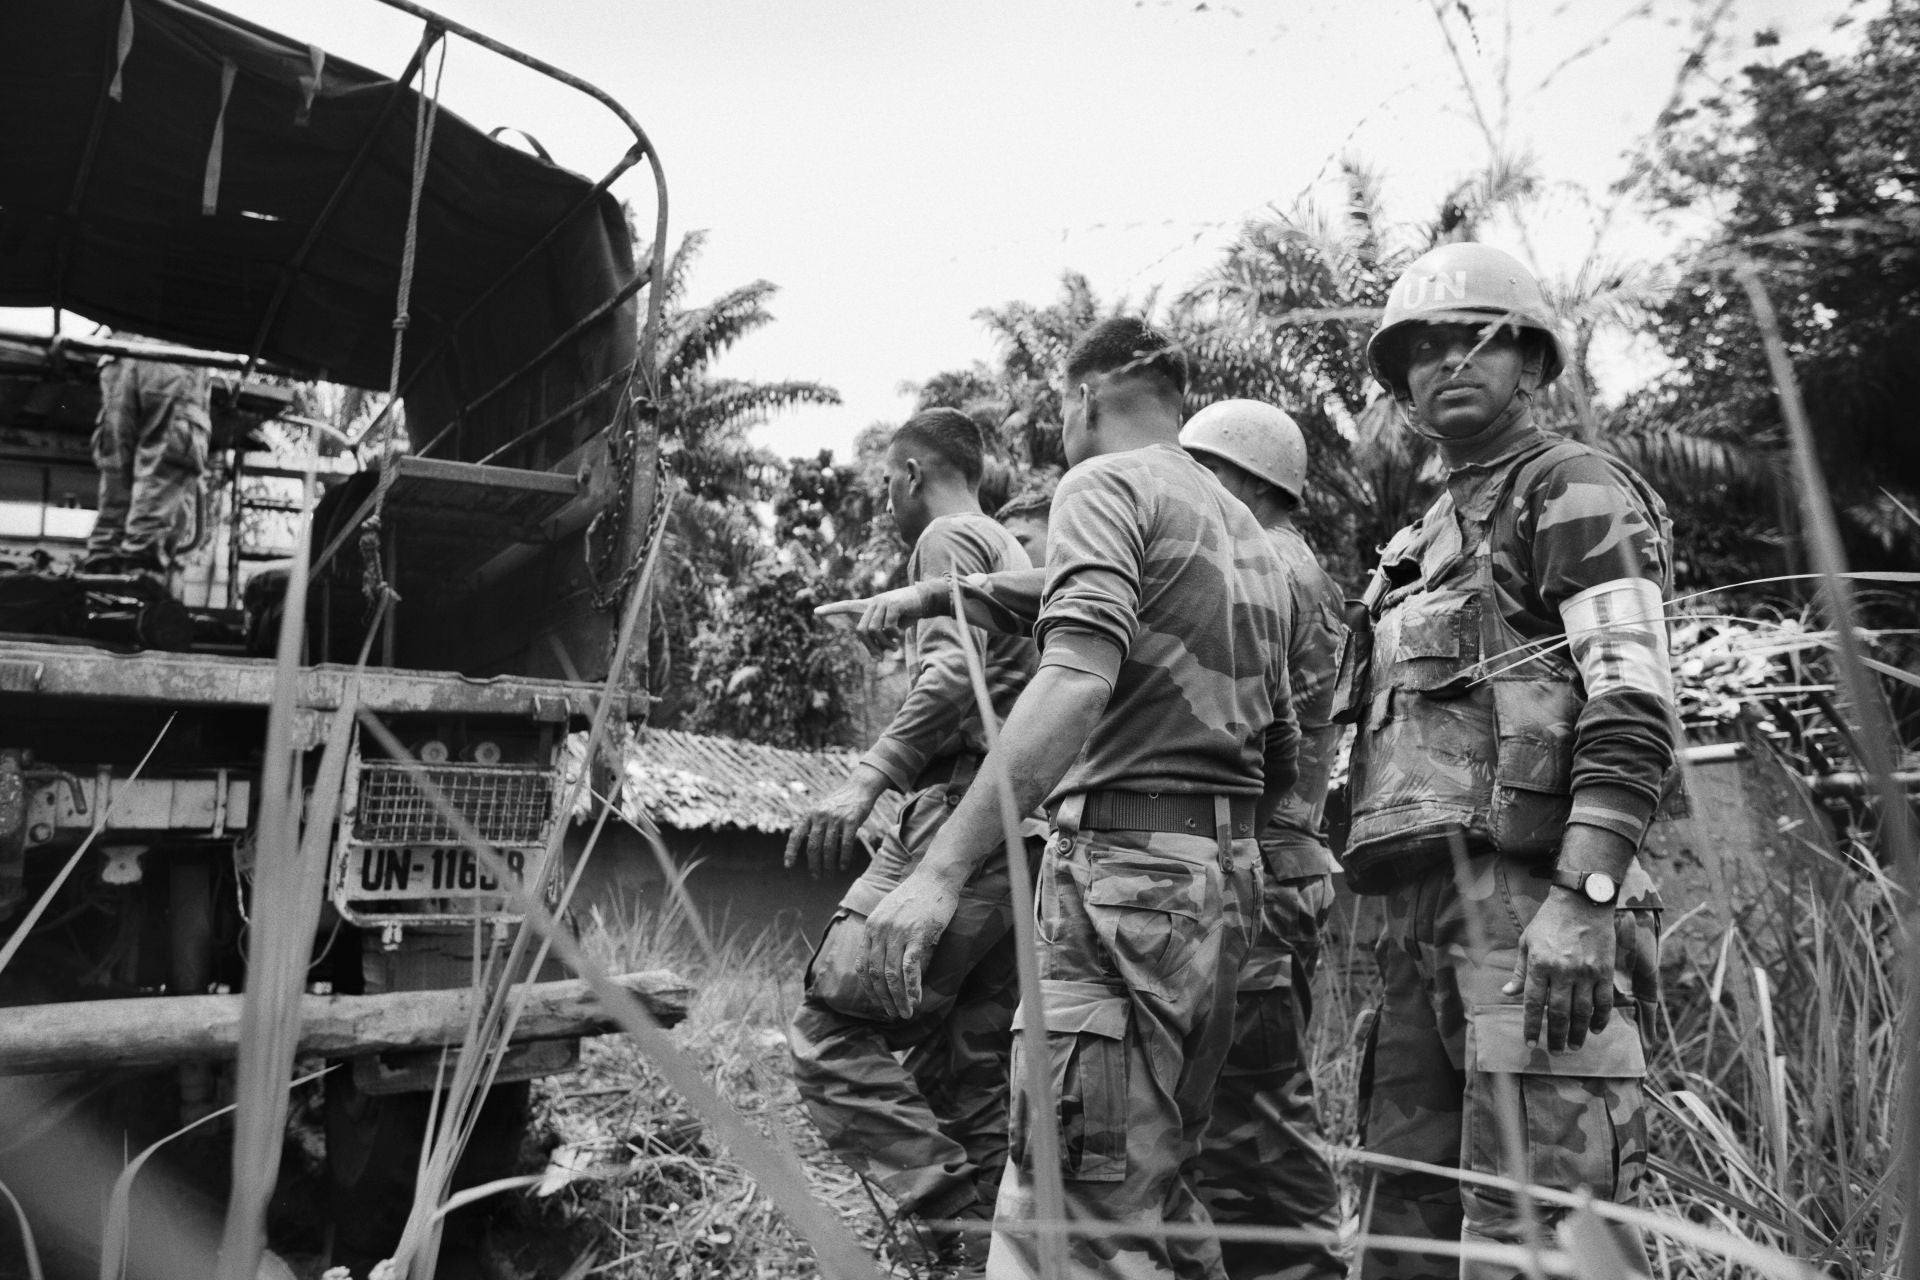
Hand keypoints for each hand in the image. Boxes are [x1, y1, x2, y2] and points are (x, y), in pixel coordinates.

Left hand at [783, 766, 887, 877]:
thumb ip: (813, 824)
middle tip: (816, 877)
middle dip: (813, 864)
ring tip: (829, 874)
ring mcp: (836, 818)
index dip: (790, 851)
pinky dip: (844, 858)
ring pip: (829, 848)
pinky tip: (843, 866)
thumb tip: (809, 849)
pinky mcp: (851, 821)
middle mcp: (821, 816)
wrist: (858, 788)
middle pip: (813, 846)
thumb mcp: (821, 809)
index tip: (788, 866)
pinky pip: (846, 844)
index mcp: (810, 814)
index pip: (796, 835)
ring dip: (828, 864)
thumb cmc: (839, 803)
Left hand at [815, 583, 937, 653]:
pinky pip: (887, 627)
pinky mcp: (894, 604)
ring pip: (874, 630)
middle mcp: (873, 602)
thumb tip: (877, 657)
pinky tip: (899, 639)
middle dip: (870, 647)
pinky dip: (893, 637)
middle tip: (880, 658)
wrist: (925, 600)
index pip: (847, 605)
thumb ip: (881, 638)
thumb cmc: (907, 614)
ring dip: (884, 644)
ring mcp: (883, 602)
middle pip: (861, 630)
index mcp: (870, 606)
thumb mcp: (892, 628)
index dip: (832, 609)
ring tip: (894, 648)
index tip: (816, 612)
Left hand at [860, 871, 960, 1018]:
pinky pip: (910, 968)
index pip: (862, 965)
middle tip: (892, 1014)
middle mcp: (880, 931)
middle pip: (876, 974)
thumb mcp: (890, 912)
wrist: (936, 877)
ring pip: (892, 975)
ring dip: (898, 999)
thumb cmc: (916, 895)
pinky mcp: (918, 935)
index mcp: (872, 927)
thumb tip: (883, 960)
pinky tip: (915, 1000)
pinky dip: (911, 988)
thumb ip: (883, 933)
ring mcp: (898, 933)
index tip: (877, 1002)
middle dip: (883, 999)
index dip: (869, 988)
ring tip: (905, 1013)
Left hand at [1503, 890, 1620, 1051]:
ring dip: (1578, 1033)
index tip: (1530, 1043)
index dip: (1532, 1026)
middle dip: (1557, 1037)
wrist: (1582, 901)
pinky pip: (1604, 1001)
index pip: (1534, 1004)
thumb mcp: (1527, 941)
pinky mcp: (1605, 971)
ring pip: (1583, 1012)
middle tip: (1556, 1052)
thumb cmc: (1549, 920)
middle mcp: (1563, 971)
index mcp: (1540, 964)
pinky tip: (1595, 1030)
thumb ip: (1520, 970)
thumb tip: (1508, 993)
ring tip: (1574, 1047)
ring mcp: (1586, 972)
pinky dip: (1600, 1019)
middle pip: (1560, 1013)